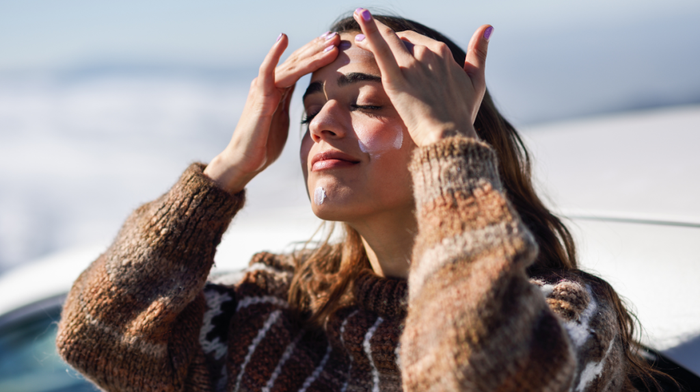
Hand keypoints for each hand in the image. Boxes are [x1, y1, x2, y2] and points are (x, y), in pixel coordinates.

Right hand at [204, 32, 339, 193]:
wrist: (245, 161)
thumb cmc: (264, 145)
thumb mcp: (283, 121)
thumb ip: (290, 106)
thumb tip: (307, 105)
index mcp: (278, 89)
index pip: (301, 66)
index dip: (318, 54)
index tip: (336, 45)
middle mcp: (270, 84)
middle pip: (297, 60)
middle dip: (318, 47)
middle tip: (337, 35)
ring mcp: (263, 89)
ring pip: (290, 65)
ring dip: (311, 52)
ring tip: (329, 41)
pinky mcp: (259, 97)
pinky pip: (267, 71)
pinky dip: (274, 54)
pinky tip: (283, 39)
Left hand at [352, 8, 491, 145]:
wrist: (449, 135)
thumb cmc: (462, 114)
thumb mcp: (476, 81)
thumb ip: (479, 52)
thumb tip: (487, 27)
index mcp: (443, 53)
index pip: (419, 41)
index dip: (405, 41)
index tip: (395, 44)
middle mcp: (427, 54)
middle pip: (402, 40)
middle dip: (386, 37)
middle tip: (365, 37)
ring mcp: (411, 65)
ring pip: (389, 40)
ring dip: (371, 30)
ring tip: (358, 25)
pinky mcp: (396, 79)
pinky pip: (381, 49)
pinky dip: (370, 30)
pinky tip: (361, 15)